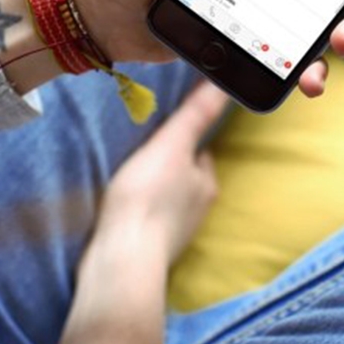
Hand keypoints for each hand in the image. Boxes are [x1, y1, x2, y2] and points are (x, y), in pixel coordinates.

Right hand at [94, 81, 226, 262]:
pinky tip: (119, 208)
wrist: (121, 259)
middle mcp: (197, 211)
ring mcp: (173, 234)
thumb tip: (224, 84)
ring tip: (127, 179)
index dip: (185, 141)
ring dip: (151, 190)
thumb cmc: (147, 196)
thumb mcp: (171, 144)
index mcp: (207, 185)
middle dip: (168, 167)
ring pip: (166, 201)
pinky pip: (146, 221)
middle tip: (142, 152)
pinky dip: (137, 213)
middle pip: (185, 178)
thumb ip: (196, 114)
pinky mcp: (149, 250)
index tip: (166, 132)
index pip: (202, 154)